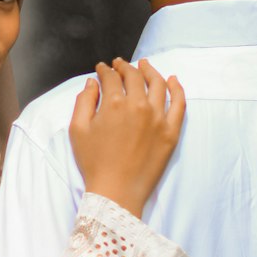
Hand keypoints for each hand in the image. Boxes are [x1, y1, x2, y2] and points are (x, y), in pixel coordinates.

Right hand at [69, 58, 185, 217]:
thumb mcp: (77, 130)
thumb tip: (92, 82)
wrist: (116, 192)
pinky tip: (172, 80)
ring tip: (145, 65)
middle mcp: (138, 105)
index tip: (102, 69)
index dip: (105, 70)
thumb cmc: (94, 163)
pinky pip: (179, 104)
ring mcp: (158, 118)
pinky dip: (177, 88)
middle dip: (125, 67)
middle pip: (134, 77)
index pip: (111, 78)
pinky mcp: (171, 131)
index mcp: (113, 103)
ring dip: (150, 71)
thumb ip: (83, 101)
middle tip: (120, 64)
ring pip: (158, 84)